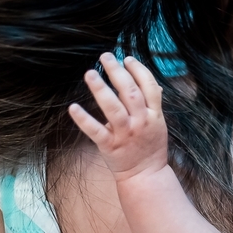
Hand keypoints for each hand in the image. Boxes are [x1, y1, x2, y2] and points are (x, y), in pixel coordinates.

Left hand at [69, 54, 167, 180]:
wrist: (146, 175)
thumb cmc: (151, 147)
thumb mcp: (159, 124)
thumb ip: (155, 104)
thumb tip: (155, 85)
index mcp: (154, 114)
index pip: (149, 86)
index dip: (138, 70)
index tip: (127, 58)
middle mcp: (141, 122)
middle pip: (130, 92)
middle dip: (117, 72)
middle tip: (105, 56)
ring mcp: (125, 134)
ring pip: (113, 108)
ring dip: (101, 90)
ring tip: (90, 73)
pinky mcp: (110, 145)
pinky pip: (96, 131)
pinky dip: (84, 119)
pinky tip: (73, 107)